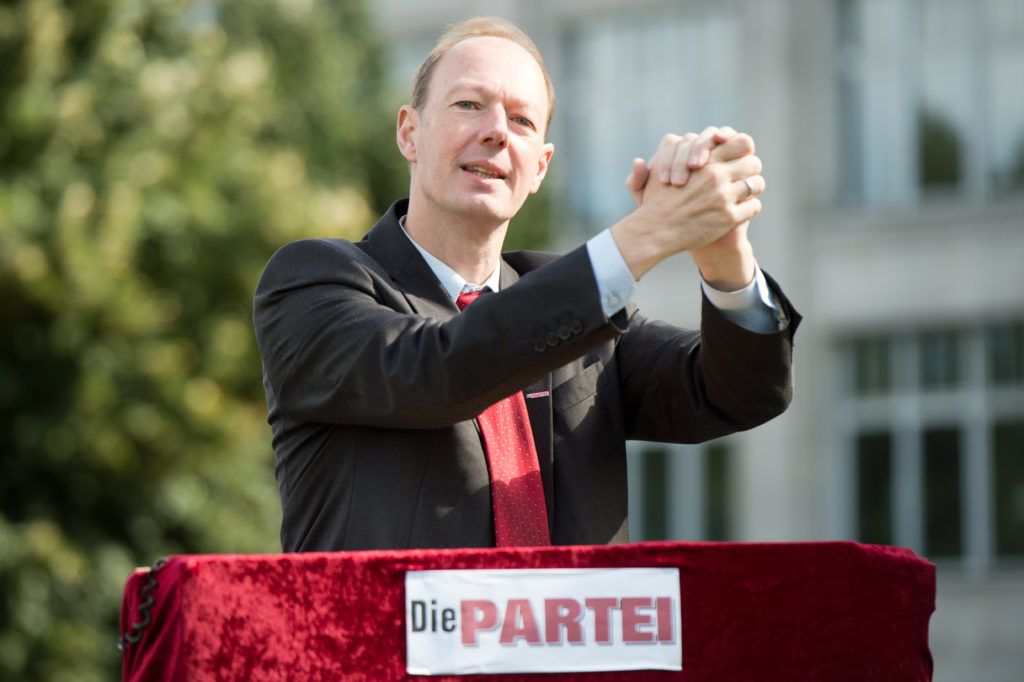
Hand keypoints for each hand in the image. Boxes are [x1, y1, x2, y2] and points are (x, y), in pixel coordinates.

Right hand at [611, 129, 763, 280]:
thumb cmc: (658, 201)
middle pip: (753, 163)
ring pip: (757, 184)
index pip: (742, 143)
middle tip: (744, 178)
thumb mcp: (663, 170)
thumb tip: (704, 137)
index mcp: (705, 161)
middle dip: (750, 171)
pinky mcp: (729, 217)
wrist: (656, 231)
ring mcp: (723, 197)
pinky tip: (738, 212)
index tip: (738, 159)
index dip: (743, 151)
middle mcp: (716, 176)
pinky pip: (754, 206)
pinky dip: (749, 209)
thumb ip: (676, 153)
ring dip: (752, 190)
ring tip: (742, 196)